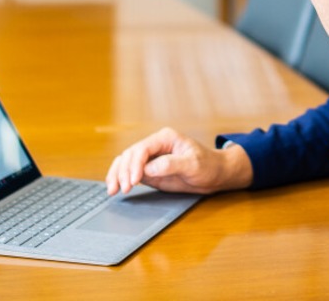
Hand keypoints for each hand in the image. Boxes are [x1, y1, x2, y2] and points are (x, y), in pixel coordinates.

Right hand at [105, 127, 252, 195]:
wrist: (214, 174)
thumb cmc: (207, 165)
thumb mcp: (193, 164)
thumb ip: (171, 165)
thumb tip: (149, 169)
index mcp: (165, 138)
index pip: (142, 149)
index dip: (135, 164)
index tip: (134, 181)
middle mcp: (155, 146)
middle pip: (130, 155)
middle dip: (123, 171)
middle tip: (123, 189)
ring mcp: (150, 158)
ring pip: (125, 162)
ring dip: (117, 175)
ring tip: (113, 190)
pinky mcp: (149, 170)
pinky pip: (129, 172)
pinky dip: (120, 178)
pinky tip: (115, 187)